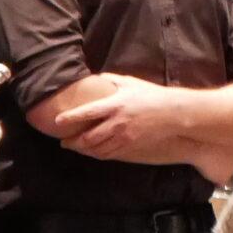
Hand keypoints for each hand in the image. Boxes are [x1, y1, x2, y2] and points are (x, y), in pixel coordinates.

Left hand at [50, 76, 182, 159]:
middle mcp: (118, 123)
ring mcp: (125, 137)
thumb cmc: (152, 95)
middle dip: (73, 142)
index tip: (57, 121)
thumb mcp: (131, 83)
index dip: (70, 118)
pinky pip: (110, 154)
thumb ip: (110, 80)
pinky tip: (93, 152)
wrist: (174, 113)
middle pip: (89, 138)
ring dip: (84, 151)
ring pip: (98, 149)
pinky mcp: (131, 145)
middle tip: (64, 141)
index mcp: (115, 105)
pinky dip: (98, 154)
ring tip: (76, 148)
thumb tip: (94, 78)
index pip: (87, 113)